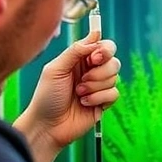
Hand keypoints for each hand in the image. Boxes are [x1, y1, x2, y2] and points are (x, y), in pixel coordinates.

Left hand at [15, 31, 119, 151]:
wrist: (48, 125)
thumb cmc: (47, 96)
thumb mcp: (55, 69)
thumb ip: (75, 51)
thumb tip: (95, 35)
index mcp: (80, 59)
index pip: (103, 45)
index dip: (104, 49)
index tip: (94, 58)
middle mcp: (92, 71)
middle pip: (113, 60)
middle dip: (100, 70)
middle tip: (84, 78)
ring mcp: (99, 86)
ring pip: (114, 77)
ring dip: (95, 86)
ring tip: (79, 93)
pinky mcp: (104, 102)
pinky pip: (114, 93)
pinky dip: (98, 98)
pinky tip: (84, 103)